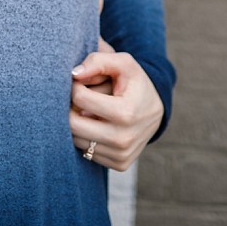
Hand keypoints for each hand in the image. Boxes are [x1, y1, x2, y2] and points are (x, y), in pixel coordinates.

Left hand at [69, 44, 163, 171]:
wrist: (156, 111)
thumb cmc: (135, 83)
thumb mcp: (124, 63)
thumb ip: (98, 61)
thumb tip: (74, 74)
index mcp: (125, 112)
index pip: (80, 99)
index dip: (76, 86)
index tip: (81, 83)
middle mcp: (123, 138)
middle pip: (73, 124)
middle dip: (71, 108)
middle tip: (79, 99)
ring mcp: (121, 154)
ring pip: (76, 139)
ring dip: (78, 123)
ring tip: (90, 111)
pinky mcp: (119, 164)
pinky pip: (86, 152)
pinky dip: (87, 138)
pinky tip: (98, 126)